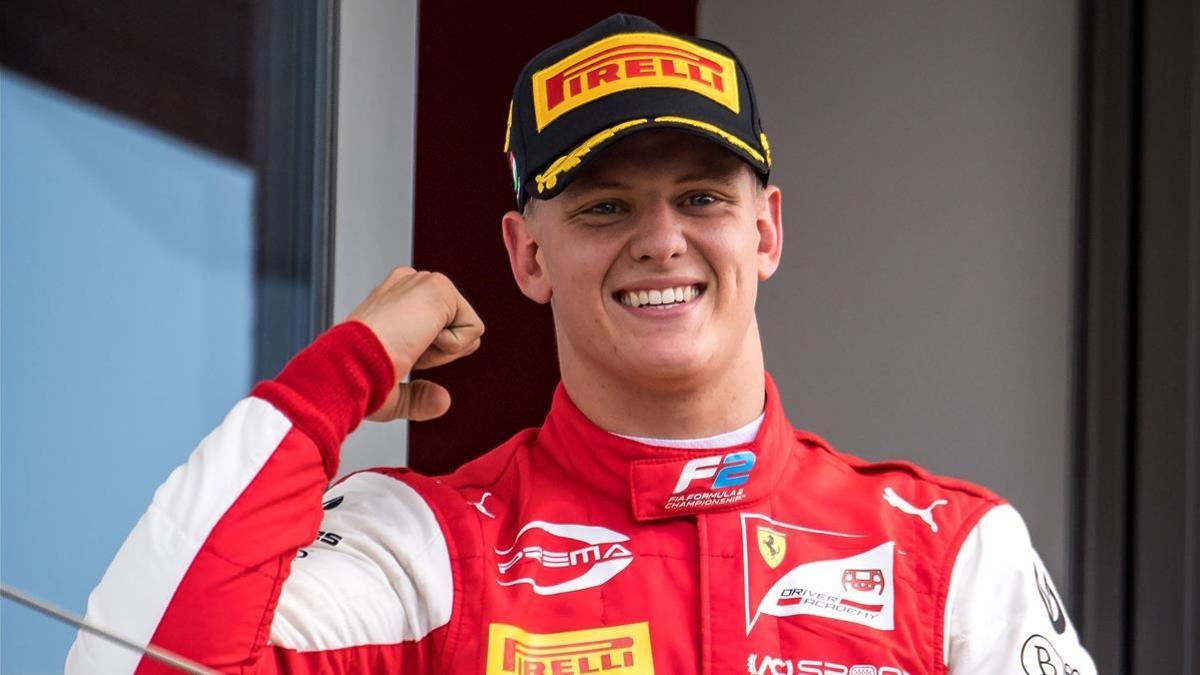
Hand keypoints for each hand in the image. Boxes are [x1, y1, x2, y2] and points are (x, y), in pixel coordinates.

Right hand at [347, 267, 483, 421]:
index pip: (437, 327)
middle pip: (455, 329)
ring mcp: (422, 282)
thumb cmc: (355, 379)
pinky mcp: (439, 286)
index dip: (429, 355)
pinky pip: (474, 330)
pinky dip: (451, 348)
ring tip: (407, 346)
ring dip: (442, 352)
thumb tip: (443, 401)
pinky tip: (418, 339)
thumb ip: (418, 396)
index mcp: (392, 301)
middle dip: (438, 352)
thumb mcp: (390, 394)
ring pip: (465, 330)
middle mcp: (407, 286)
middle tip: (402, 353)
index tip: (398, 356)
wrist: (347, 365)